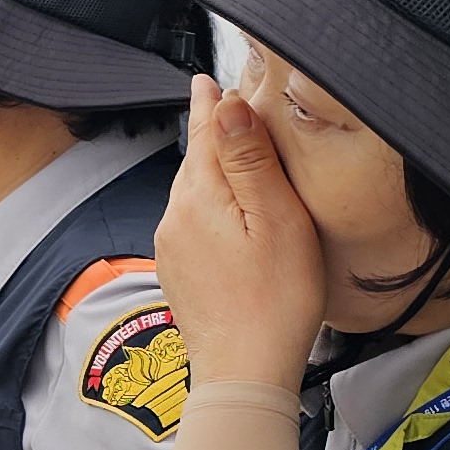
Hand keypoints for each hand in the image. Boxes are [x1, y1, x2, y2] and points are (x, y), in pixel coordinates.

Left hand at [154, 72, 327, 395]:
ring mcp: (173, 247)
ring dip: (208, 167)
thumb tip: (227, 106)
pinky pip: (191, 221)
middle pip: (195, 160)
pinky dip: (208, 203)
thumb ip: (250, 160)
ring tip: (226, 146)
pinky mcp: (179, 271)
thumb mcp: (277, 220)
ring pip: (192, 191)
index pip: (205, 133)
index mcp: (200, 197)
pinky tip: (226, 208)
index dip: (212, 103)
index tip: (209, 78)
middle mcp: (175, 217)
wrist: (244, 371)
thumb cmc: (275, 300)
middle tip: (220, 101)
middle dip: (210, 131)